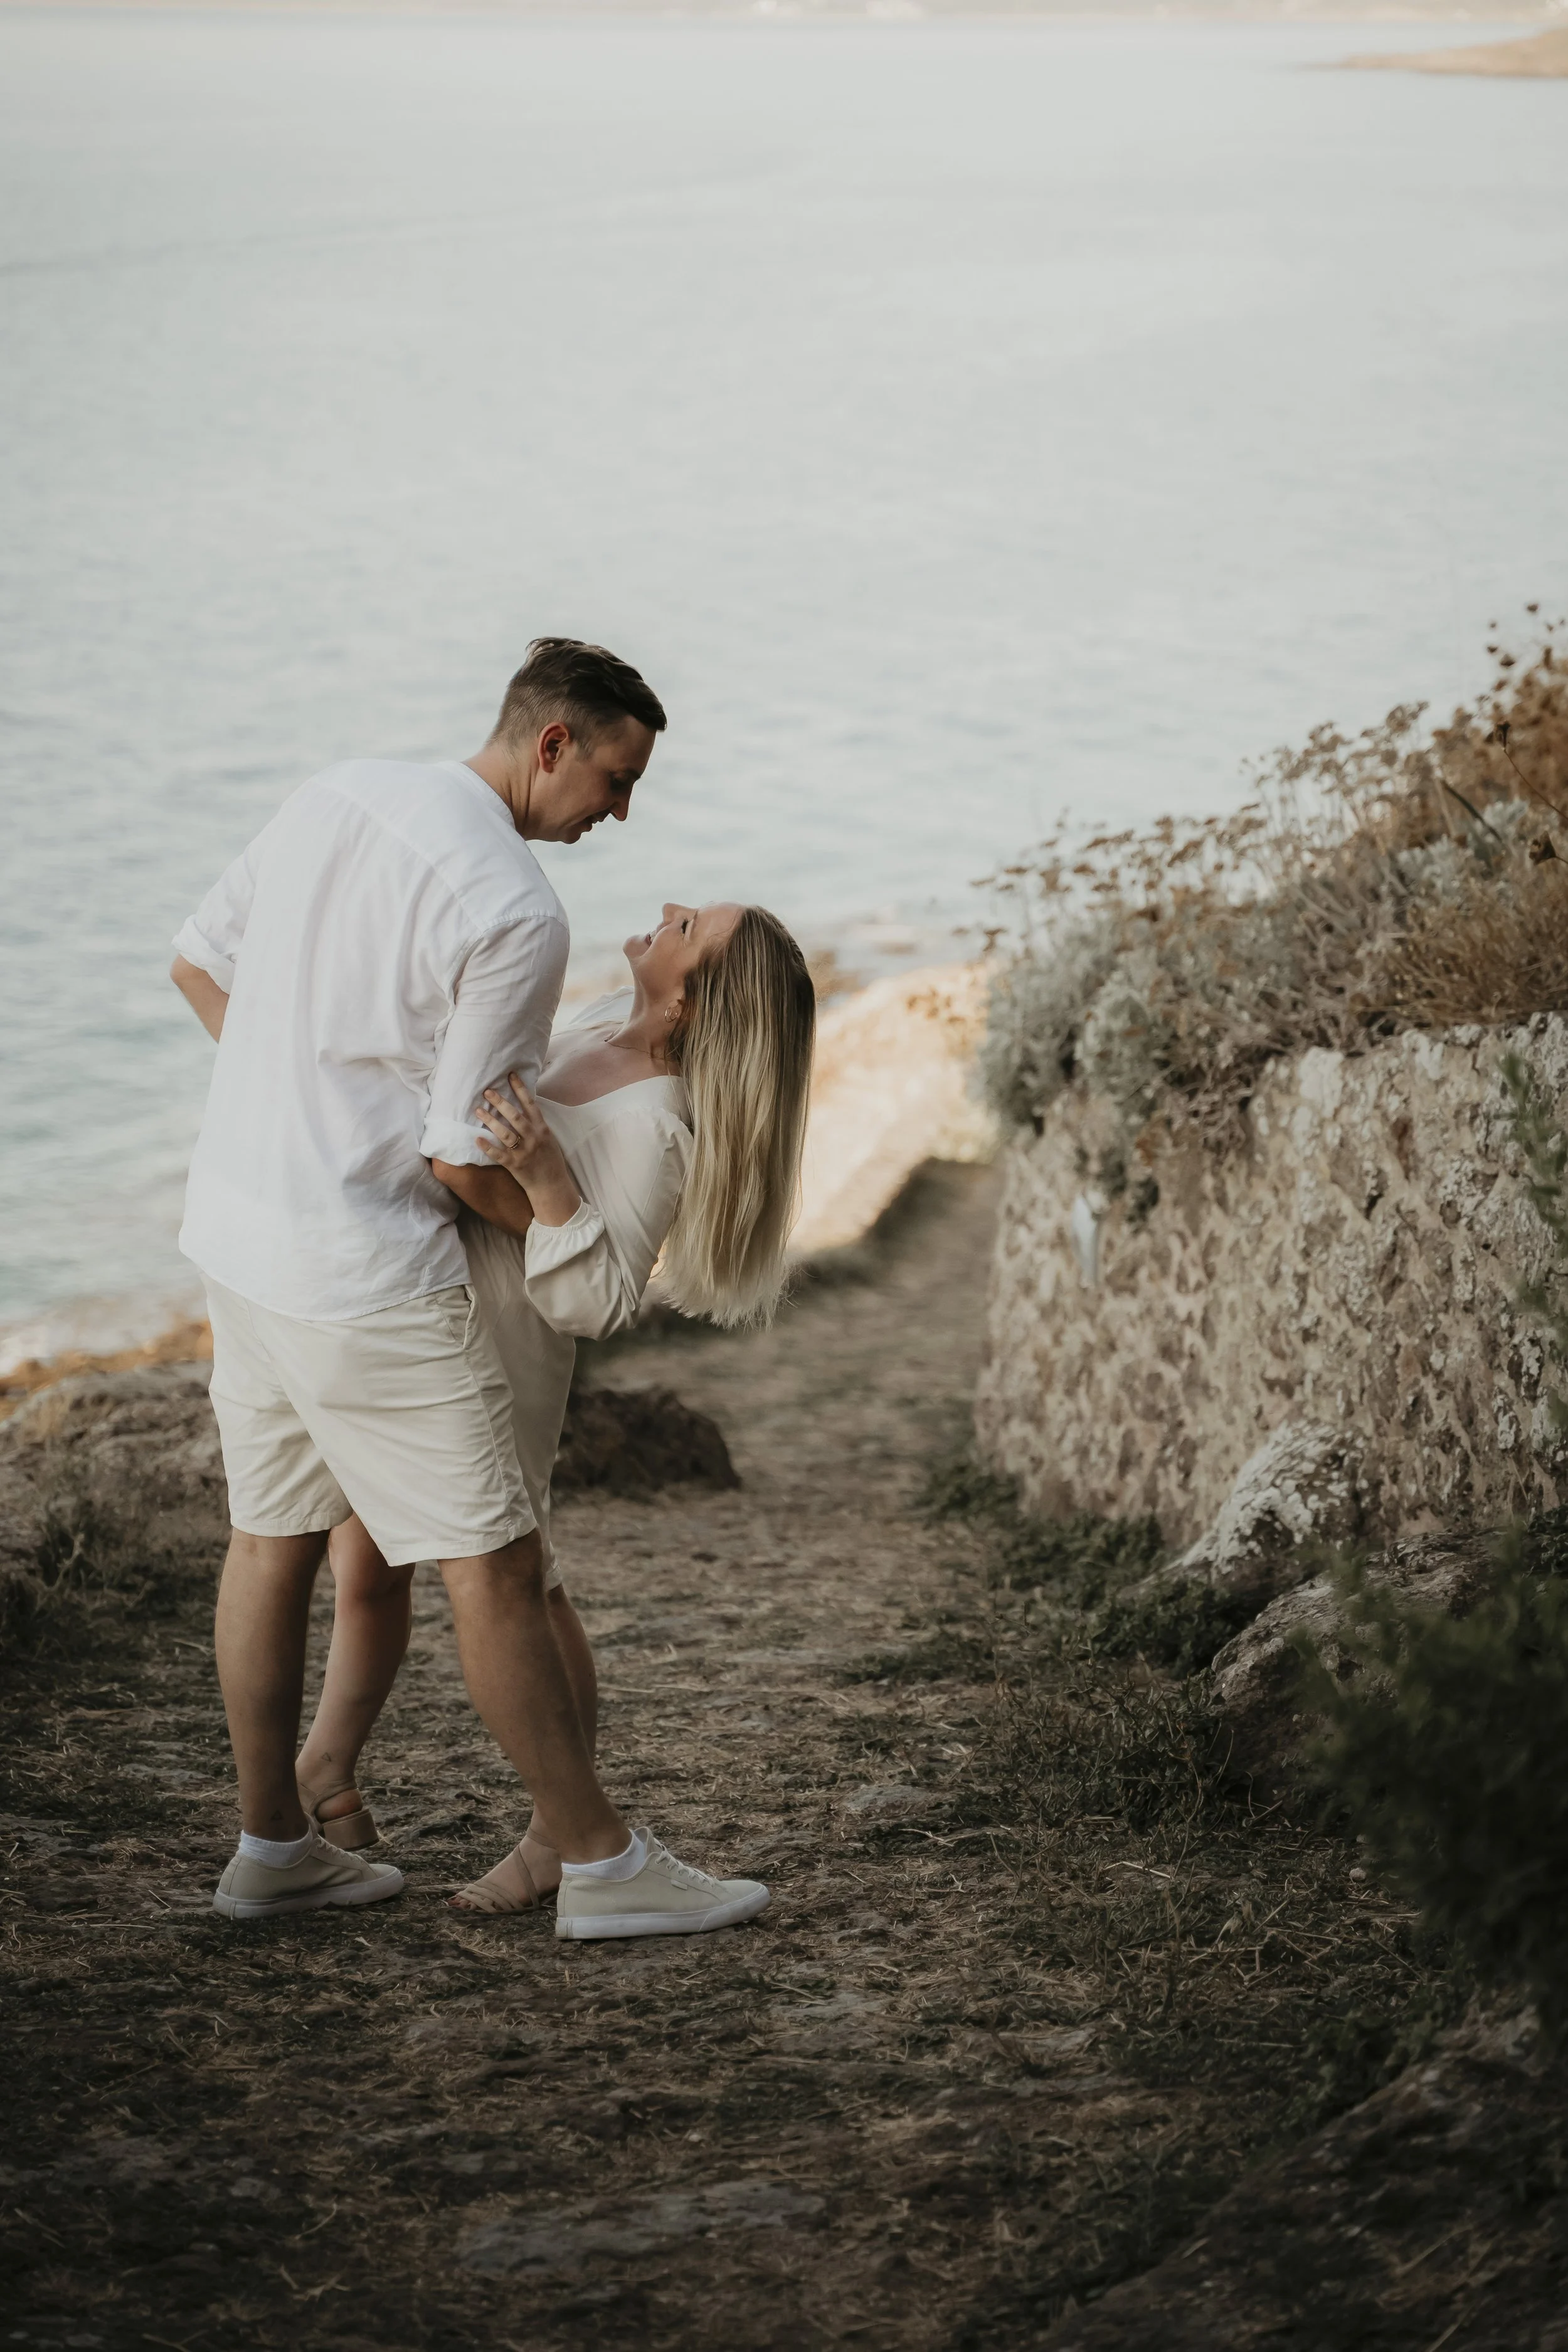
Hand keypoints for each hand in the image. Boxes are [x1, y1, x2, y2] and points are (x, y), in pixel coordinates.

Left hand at [474, 1076, 582, 1227]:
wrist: (552, 1186)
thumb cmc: (550, 1161)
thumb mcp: (549, 1139)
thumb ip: (537, 1125)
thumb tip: (524, 1109)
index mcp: (542, 1129)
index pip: (530, 1104)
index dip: (520, 1089)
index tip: (510, 1076)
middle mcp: (533, 1138)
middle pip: (515, 1116)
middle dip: (500, 1102)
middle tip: (487, 1092)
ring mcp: (523, 1152)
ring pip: (505, 1133)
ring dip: (490, 1121)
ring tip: (478, 1111)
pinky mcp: (515, 1165)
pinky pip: (498, 1154)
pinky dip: (487, 1147)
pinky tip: (477, 1139)